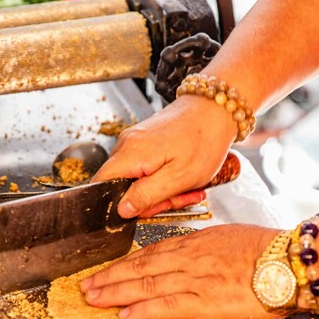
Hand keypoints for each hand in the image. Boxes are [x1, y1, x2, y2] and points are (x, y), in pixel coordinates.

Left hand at [80, 224, 280, 318]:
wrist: (291, 262)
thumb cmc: (271, 250)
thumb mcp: (233, 238)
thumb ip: (208, 247)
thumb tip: (195, 255)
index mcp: (197, 242)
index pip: (152, 252)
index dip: (125, 263)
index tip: (108, 270)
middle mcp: (189, 258)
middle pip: (140, 267)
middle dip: (110, 277)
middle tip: (85, 286)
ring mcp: (195, 279)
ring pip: (145, 285)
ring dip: (115, 292)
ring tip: (93, 299)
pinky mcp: (205, 301)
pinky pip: (167, 306)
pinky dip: (143, 310)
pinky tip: (124, 315)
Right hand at [92, 96, 236, 217]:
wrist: (217, 108)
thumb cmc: (204, 140)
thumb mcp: (178, 179)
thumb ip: (146, 196)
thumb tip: (122, 210)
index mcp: (130, 153)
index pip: (101, 185)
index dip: (119, 204)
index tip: (144, 208)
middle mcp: (126, 144)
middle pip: (122, 186)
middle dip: (151, 200)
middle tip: (178, 197)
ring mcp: (135, 141)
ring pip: (137, 179)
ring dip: (162, 190)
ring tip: (187, 186)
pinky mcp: (146, 140)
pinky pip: (147, 168)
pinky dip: (165, 177)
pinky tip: (184, 176)